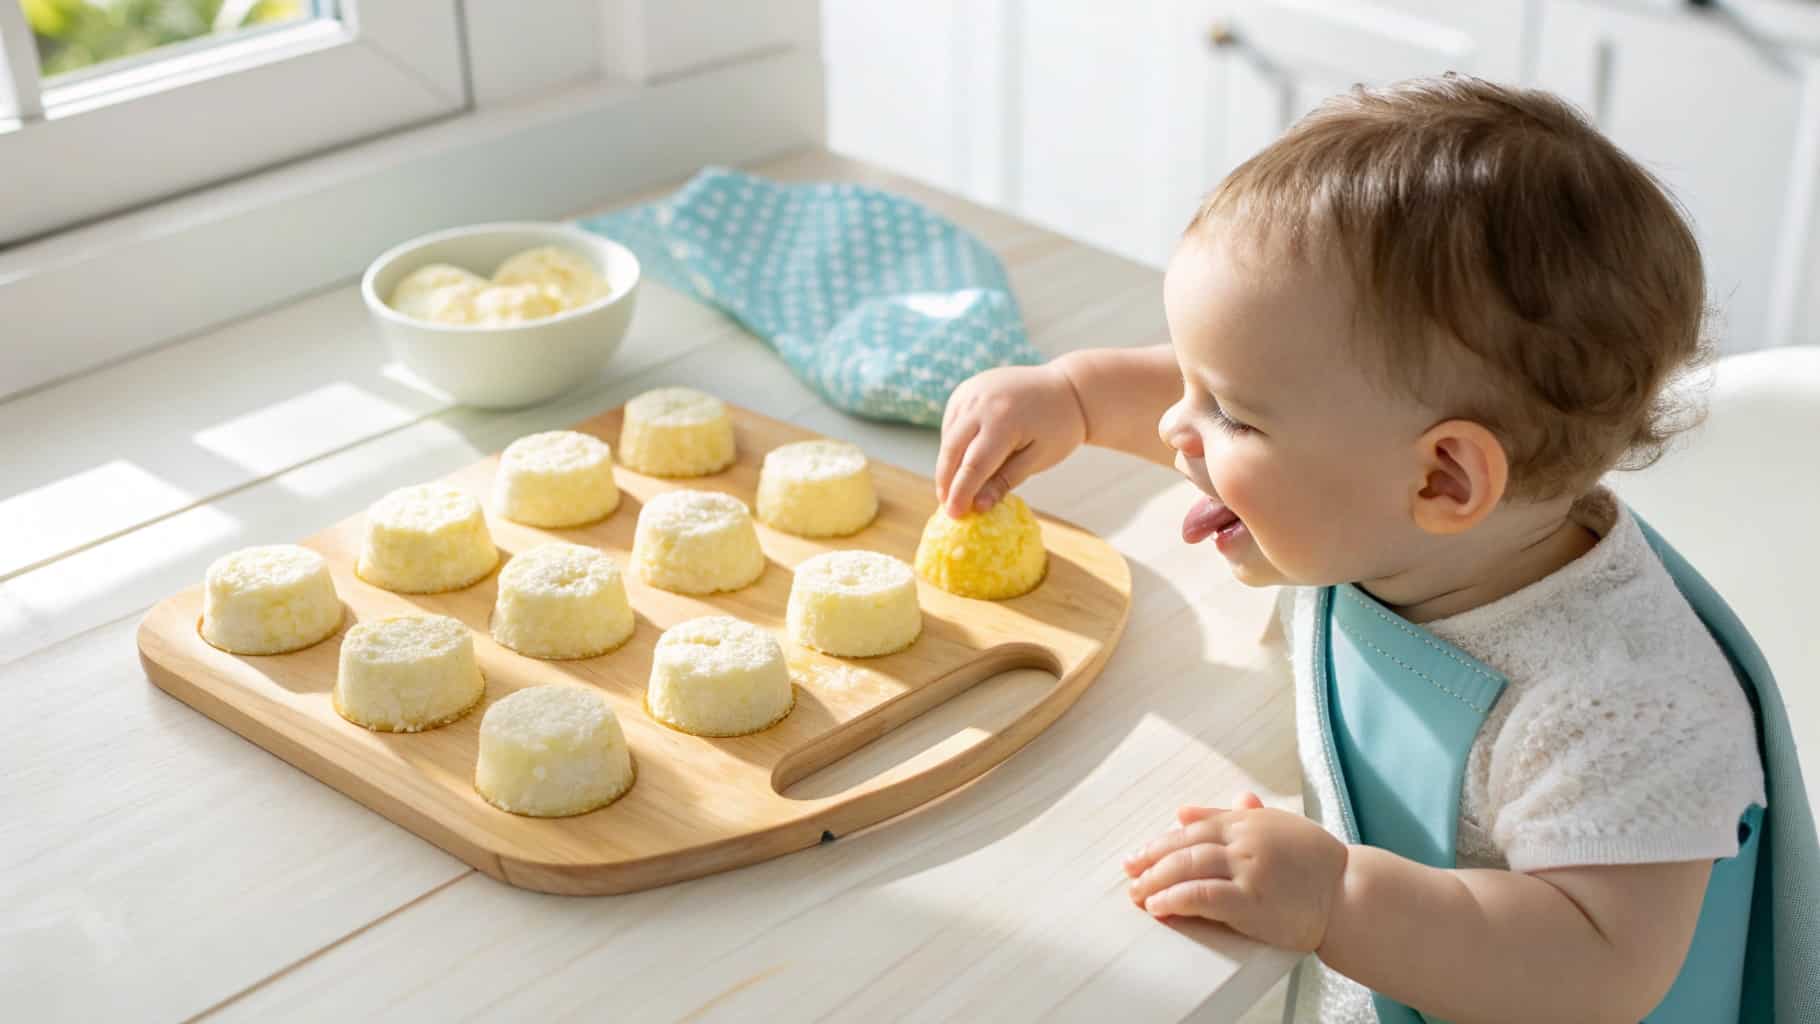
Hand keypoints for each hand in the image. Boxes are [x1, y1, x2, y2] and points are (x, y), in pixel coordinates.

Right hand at [934, 362, 1086, 518]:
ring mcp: (971, 392)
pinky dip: (952, 443)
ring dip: (947, 463)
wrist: (1066, 388)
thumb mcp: (1038, 459)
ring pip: (948, 436)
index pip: (973, 465)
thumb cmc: (1059, 427)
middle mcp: (981, 402)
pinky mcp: (966, 389)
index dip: (961, 493)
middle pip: (952, 450)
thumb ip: (1005, 481)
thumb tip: (977, 506)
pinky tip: (962, 460)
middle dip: (946, 481)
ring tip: (954, 487)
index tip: (954, 516)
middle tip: (947, 506)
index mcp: (1003, 420)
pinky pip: (952, 422)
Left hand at [1122, 792, 1348, 952]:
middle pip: (1183, 845)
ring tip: (1137, 893)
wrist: (1350, 893)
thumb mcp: (1275, 826)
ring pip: (1187, 868)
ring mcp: (1247, 870)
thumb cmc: (1315, 862)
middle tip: (1129, 871)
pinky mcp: (1251, 901)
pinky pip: (1201, 896)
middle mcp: (1244, 840)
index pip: (1193, 827)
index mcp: (1247, 821)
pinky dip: (1175, 898)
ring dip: (1155, 880)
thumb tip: (1184, 809)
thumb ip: (1230, 816)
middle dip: (1150, 859)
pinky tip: (1159, 905)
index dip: (1161, 841)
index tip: (1139, 853)